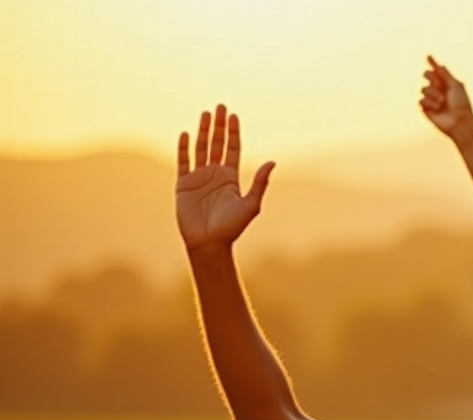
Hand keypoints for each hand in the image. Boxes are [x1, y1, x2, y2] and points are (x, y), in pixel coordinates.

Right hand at [175, 105, 273, 252]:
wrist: (209, 242)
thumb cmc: (232, 227)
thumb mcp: (251, 204)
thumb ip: (260, 183)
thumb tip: (272, 162)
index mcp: (231, 177)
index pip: (232, 149)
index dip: (233, 132)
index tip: (233, 115)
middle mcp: (215, 174)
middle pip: (217, 144)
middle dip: (218, 125)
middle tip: (220, 106)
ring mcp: (198, 178)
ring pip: (201, 148)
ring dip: (203, 131)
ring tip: (205, 114)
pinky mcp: (183, 185)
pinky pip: (183, 162)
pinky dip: (184, 148)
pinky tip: (186, 134)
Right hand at [419, 56, 472, 135]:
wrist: (459, 122)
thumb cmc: (461, 104)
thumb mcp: (455, 86)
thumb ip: (445, 74)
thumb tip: (440, 63)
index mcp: (446, 83)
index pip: (435, 69)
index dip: (432, 63)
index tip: (428, 56)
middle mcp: (438, 89)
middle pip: (426, 75)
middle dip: (432, 78)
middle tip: (441, 85)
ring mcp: (431, 99)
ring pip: (423, 88)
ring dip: (433, 94)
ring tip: (442, 102)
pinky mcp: (426, 109)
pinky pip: (421, 100)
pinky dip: (430, 103)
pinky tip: (437, 109)